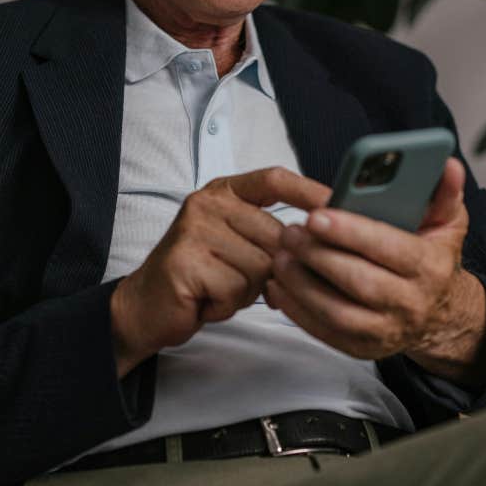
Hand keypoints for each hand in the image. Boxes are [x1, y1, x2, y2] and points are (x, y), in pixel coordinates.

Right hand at [110, 167, 330, 376]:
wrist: (147, 306)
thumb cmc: (202, 276)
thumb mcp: (239, 246)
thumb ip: (272, 235)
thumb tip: (324, 239)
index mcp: (224, 192)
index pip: (274, 179)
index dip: (309, 191)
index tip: (339, 203)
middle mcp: (208, 203)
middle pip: (276, 234)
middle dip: (273, 269)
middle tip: (244, 281)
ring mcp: (194, 229)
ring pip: (261, 265)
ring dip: (247, 291)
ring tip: (221, 289)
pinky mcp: (186, 260)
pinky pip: (237, 288)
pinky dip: (228, 303)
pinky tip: (208, 300)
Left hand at [265, 158, 485, 385]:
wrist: (438, 313)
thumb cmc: (432, 258)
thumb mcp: (448, 223)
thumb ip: (444, 193)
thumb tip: (448, 165)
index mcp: (430, 268)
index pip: (390, 248)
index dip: (351, 232)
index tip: (317, 215)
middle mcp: (411, 303)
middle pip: (360, 282)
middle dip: (320, 256)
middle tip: (289, 231)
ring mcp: (386, 331)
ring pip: (338, 312)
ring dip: (303, 285)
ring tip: (281, 256)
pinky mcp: (363, 348)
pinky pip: (325, 332)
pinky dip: (297, 311)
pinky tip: (279, 285)